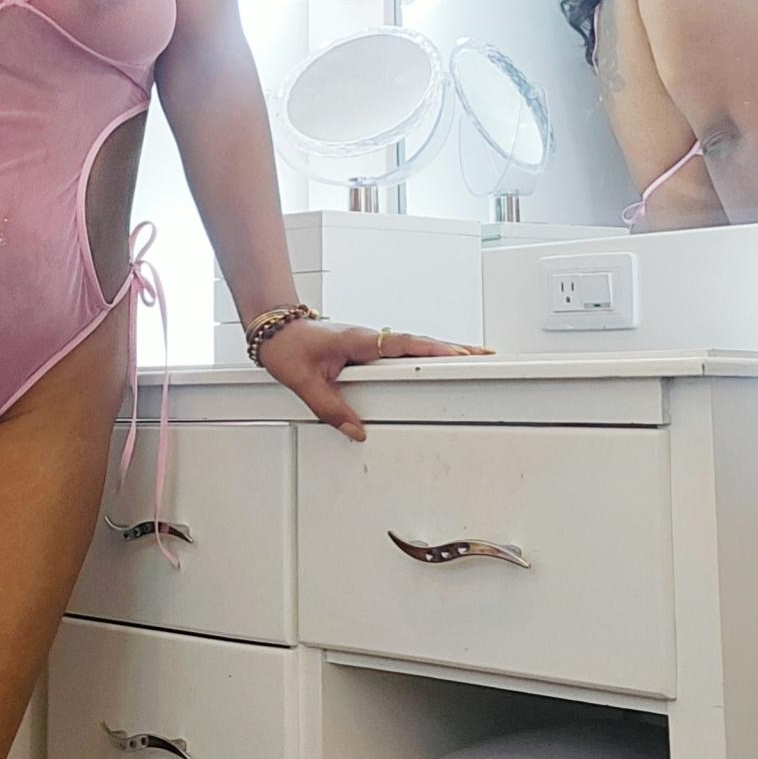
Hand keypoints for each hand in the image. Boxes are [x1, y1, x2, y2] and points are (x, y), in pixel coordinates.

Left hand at [255, 319, 489, 442]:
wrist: (273, 327)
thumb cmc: (286, 346)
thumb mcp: (304, 382)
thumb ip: (330, 408)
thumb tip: (355, 431)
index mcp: (358, 341)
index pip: (403, 344)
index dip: (431, 350)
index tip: (457, 355)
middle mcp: (368, 338)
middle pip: (419, 342)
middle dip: (453, 349)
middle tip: (484, 355)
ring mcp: (369, 341)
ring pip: (413, 345)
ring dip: (442, 350)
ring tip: (472, 358)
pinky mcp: (366, 347)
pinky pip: (401, 349)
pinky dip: (423, 353)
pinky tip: (435, 361)